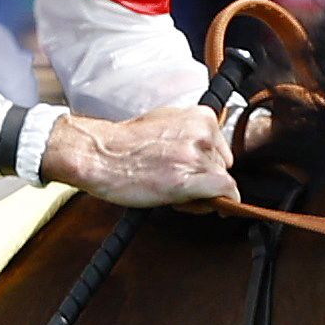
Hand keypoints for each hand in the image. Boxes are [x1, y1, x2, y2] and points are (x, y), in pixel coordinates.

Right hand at [43, 103, 242, 206]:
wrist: (98, 155)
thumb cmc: (122, 145)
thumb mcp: (164, 125)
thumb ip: (188, 135)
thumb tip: (203, 154)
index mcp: (200, 116)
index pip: (220, 147)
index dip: (206, 165)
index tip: (191, 173)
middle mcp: (203, 133)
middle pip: (223, 165)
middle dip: (205, 178)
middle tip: (177, 184)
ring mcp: (198, 156)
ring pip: (223, 181)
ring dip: (205, 193)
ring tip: (174, 192)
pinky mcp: (191, 180)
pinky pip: (227, 193)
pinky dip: (224, 203)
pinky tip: (210, 207)